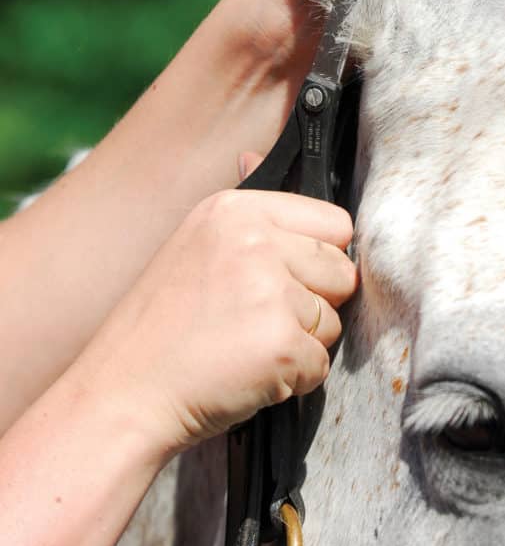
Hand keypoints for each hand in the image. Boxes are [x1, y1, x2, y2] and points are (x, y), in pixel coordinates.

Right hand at [76, 189, 356, 453]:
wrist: (121, 392)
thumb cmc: (160, 326)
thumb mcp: (194, 243)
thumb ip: (244, 212)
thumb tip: (254, 152)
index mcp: (236, 209)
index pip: (334, 222)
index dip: (320, 257)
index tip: (288, 278)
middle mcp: (256, 241)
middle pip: (341, 272)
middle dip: (315, 304)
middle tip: (258, 320)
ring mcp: (270, 292)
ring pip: (332, 322)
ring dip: (300, 344)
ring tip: (245, 347)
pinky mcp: (281, 344)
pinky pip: (320, 366)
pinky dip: (293, 381)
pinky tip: (249, 375)